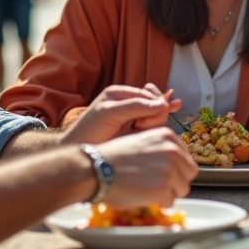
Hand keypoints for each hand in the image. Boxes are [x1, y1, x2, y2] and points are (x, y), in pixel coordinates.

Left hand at [60, 84, 181, 145]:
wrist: (81, 154)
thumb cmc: (89, 130)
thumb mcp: (109, 112)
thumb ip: (135, 106)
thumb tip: (164, 104)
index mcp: (121, 93)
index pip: (149, 94)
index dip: (152, 105)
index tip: (141, 121)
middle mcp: (128, 103)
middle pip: (155, 104)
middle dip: (154, 115)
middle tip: (139, 126)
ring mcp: (132, 118)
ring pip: (157, 116)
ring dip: (154, 124)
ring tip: (138, 131)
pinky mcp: (135, 132)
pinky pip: (153, 126)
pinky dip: (157, 127)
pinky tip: (166, 120)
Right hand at [94, 128, 197, 208]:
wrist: (97, 169)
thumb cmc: (112, 157)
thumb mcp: (140, 142)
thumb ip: (159, 149)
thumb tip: (173, 164)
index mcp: (167, 136)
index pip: (186, 157)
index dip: (177, 168)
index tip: (167, 174)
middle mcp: (172, 150)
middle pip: (189, 173)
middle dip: (177, 181)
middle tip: (160, 186)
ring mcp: (169, 169)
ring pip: (183, 188)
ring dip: (169, 193)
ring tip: (150, 191)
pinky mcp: (163, 188)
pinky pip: (170, 201)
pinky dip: (160, 203)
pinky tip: (145, 197)